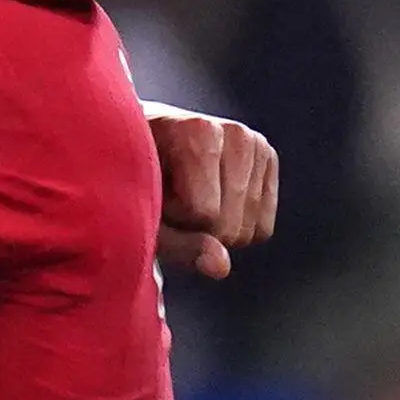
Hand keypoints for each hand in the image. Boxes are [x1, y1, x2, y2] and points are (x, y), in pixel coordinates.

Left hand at [146, 108, 277, 279]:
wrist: (141, 148)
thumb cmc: (131, 183)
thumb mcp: (140, 216)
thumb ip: (178, 245)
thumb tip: (222, 268)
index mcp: (197, 131)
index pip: (204, 214)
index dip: (174, 220)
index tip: (154, 194)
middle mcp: (233, 133)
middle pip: (230, 226)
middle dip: (196, 228)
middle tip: (170, 200)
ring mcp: (255, 144)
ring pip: (250, 232)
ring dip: (216, 231)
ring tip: (188, 198)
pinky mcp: (267, 160)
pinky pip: (263, 229)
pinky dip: (236, 229)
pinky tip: (213, 202)